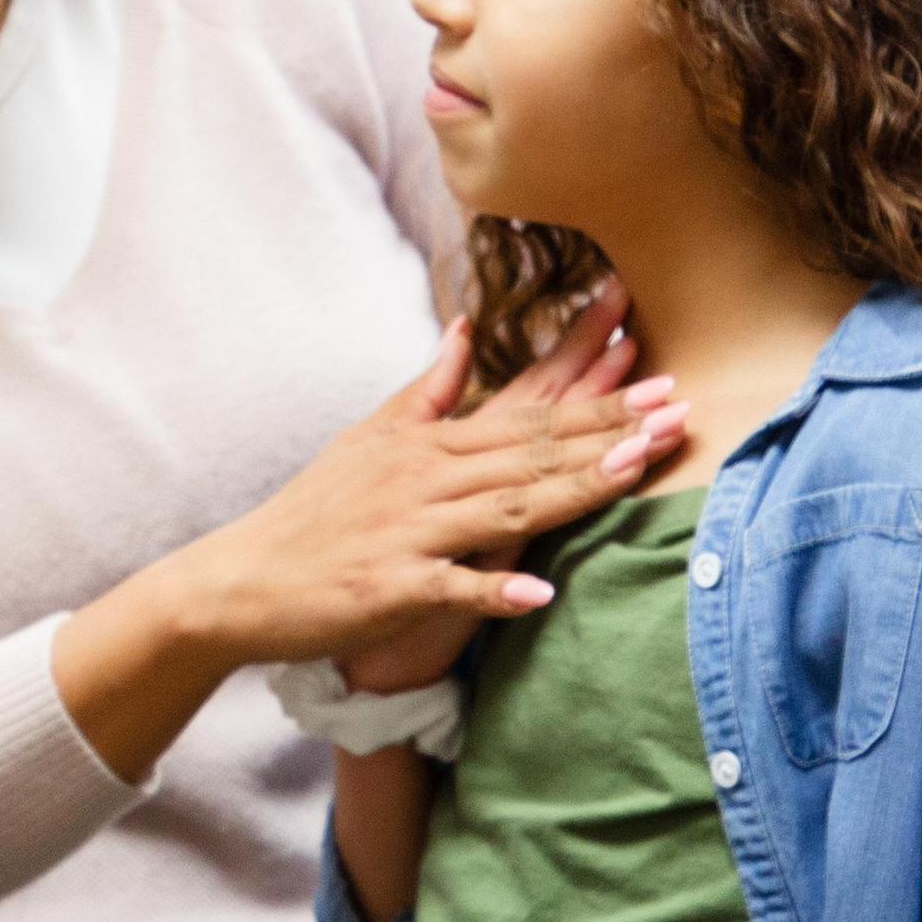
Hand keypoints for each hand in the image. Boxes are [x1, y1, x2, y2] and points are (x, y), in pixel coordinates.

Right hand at [337, 282, 650, 693]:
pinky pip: (452, 590)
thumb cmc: (313, 513)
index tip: (650, 360)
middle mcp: (425, 479)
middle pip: (531, 450)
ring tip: (634, 470)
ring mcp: (410, 532)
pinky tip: (540, 596)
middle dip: (608, 428)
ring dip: (573, 489)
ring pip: (507, 507)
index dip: (591, 386)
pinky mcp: (391, 587)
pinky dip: (494, 593)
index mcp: (427, 443)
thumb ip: (427, 388)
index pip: (525, 407)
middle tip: (678, 407)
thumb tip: (465, 326)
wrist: (243, 581)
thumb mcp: (368, 438)